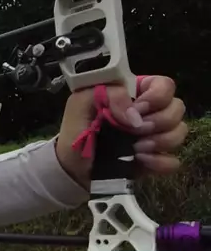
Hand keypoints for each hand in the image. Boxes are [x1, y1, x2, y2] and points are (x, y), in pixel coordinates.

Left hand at [56, 75, 187, 187]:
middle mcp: (148, 112)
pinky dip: (159, 162)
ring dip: (159, 141)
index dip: (157, 96)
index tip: (138, 109)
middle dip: (158, 121)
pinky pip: (173, 161)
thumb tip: (135, 114)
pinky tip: (139, 161)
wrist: (71, 165)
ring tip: (134, 148)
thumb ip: (108, 94)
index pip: (163, 85)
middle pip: (176, 108)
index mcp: (133, 93)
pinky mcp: (154, 160)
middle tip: (135, 131)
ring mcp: (154, 136)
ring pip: (179, 132)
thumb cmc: (75, 130)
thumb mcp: (81, 102)